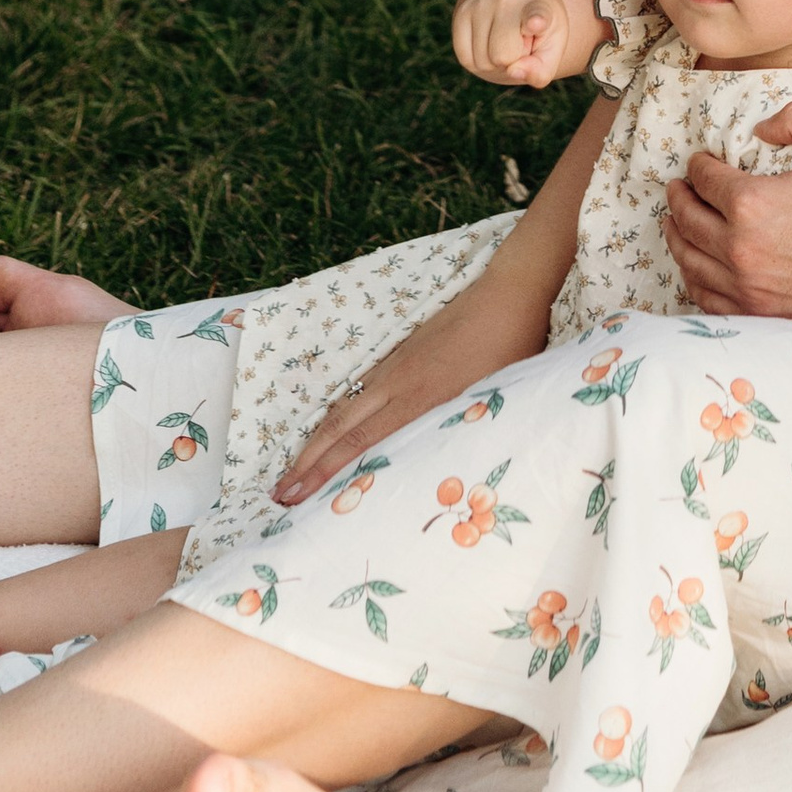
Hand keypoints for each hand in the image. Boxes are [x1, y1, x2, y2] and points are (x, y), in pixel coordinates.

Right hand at [274, 270, 552, 503]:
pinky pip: (361, 391)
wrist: (512, 293)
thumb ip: (460, 431)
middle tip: (279, 495)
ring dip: (318, 441)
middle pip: (341, 426)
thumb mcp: (492, 399)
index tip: (295, 497)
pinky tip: (333, 429)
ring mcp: (398, 366)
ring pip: (347, 407)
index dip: (326, 472)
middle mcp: (399, 383)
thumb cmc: (512, 350)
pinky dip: (339, 415)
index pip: (361, 441)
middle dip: (308, 464)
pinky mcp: (403, 353)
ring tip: (296, 470)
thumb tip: (442, 470)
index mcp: (421, 398)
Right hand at [454, 0, 597, 87]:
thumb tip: (512, 71)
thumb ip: (541, 70)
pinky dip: (479, 60)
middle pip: (503, 56)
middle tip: (520, 38)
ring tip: (505, 36)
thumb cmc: (538, 25)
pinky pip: (466, 59)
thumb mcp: (552, 46)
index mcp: (538, 4)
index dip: (536, 21)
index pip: (536, 14)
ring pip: (482, 62)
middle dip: (512, 58)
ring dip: (494, 60)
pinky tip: (489, 39)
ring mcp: (480, 3)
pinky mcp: (460, 13)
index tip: (536, 22)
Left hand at [665, 106, 791, 321]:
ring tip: (674, 225)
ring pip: (691, 262)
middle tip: (676, 189)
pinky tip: (696, 269)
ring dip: (677, 238)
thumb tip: (761, 130)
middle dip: (679, 199)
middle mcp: (741, 249)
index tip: (698, 162)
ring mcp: (748, 288)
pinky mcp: (760, 315)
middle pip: (689, 221)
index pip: (706, 180)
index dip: (698, 166)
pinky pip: (709, 300)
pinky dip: (694, 280)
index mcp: (754, 203)